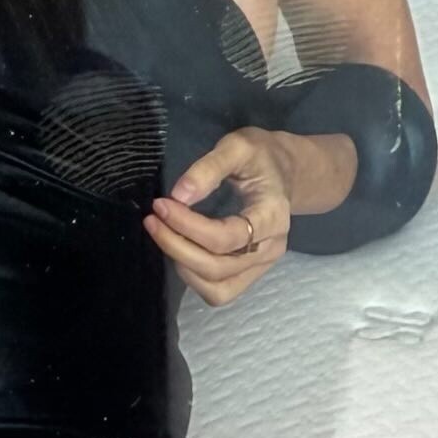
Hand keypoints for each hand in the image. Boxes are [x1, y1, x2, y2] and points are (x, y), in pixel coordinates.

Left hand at [142, 126, 292, 305]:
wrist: (284, 171)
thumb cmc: (261, 156)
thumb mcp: (238, 146)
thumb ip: (209, 168)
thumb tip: (178, 195)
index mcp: (273, 216)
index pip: (227, 237)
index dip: (188, 226)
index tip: (160, 205)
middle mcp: (271, 247)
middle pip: (218, 267)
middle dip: (177, 247)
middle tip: (152, 220)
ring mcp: (262, 265)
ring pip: (217, 288)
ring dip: (182, 265)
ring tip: (163, 235)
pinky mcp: (250, 273)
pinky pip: (219, 292)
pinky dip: (193, 278)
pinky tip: (179, 250)